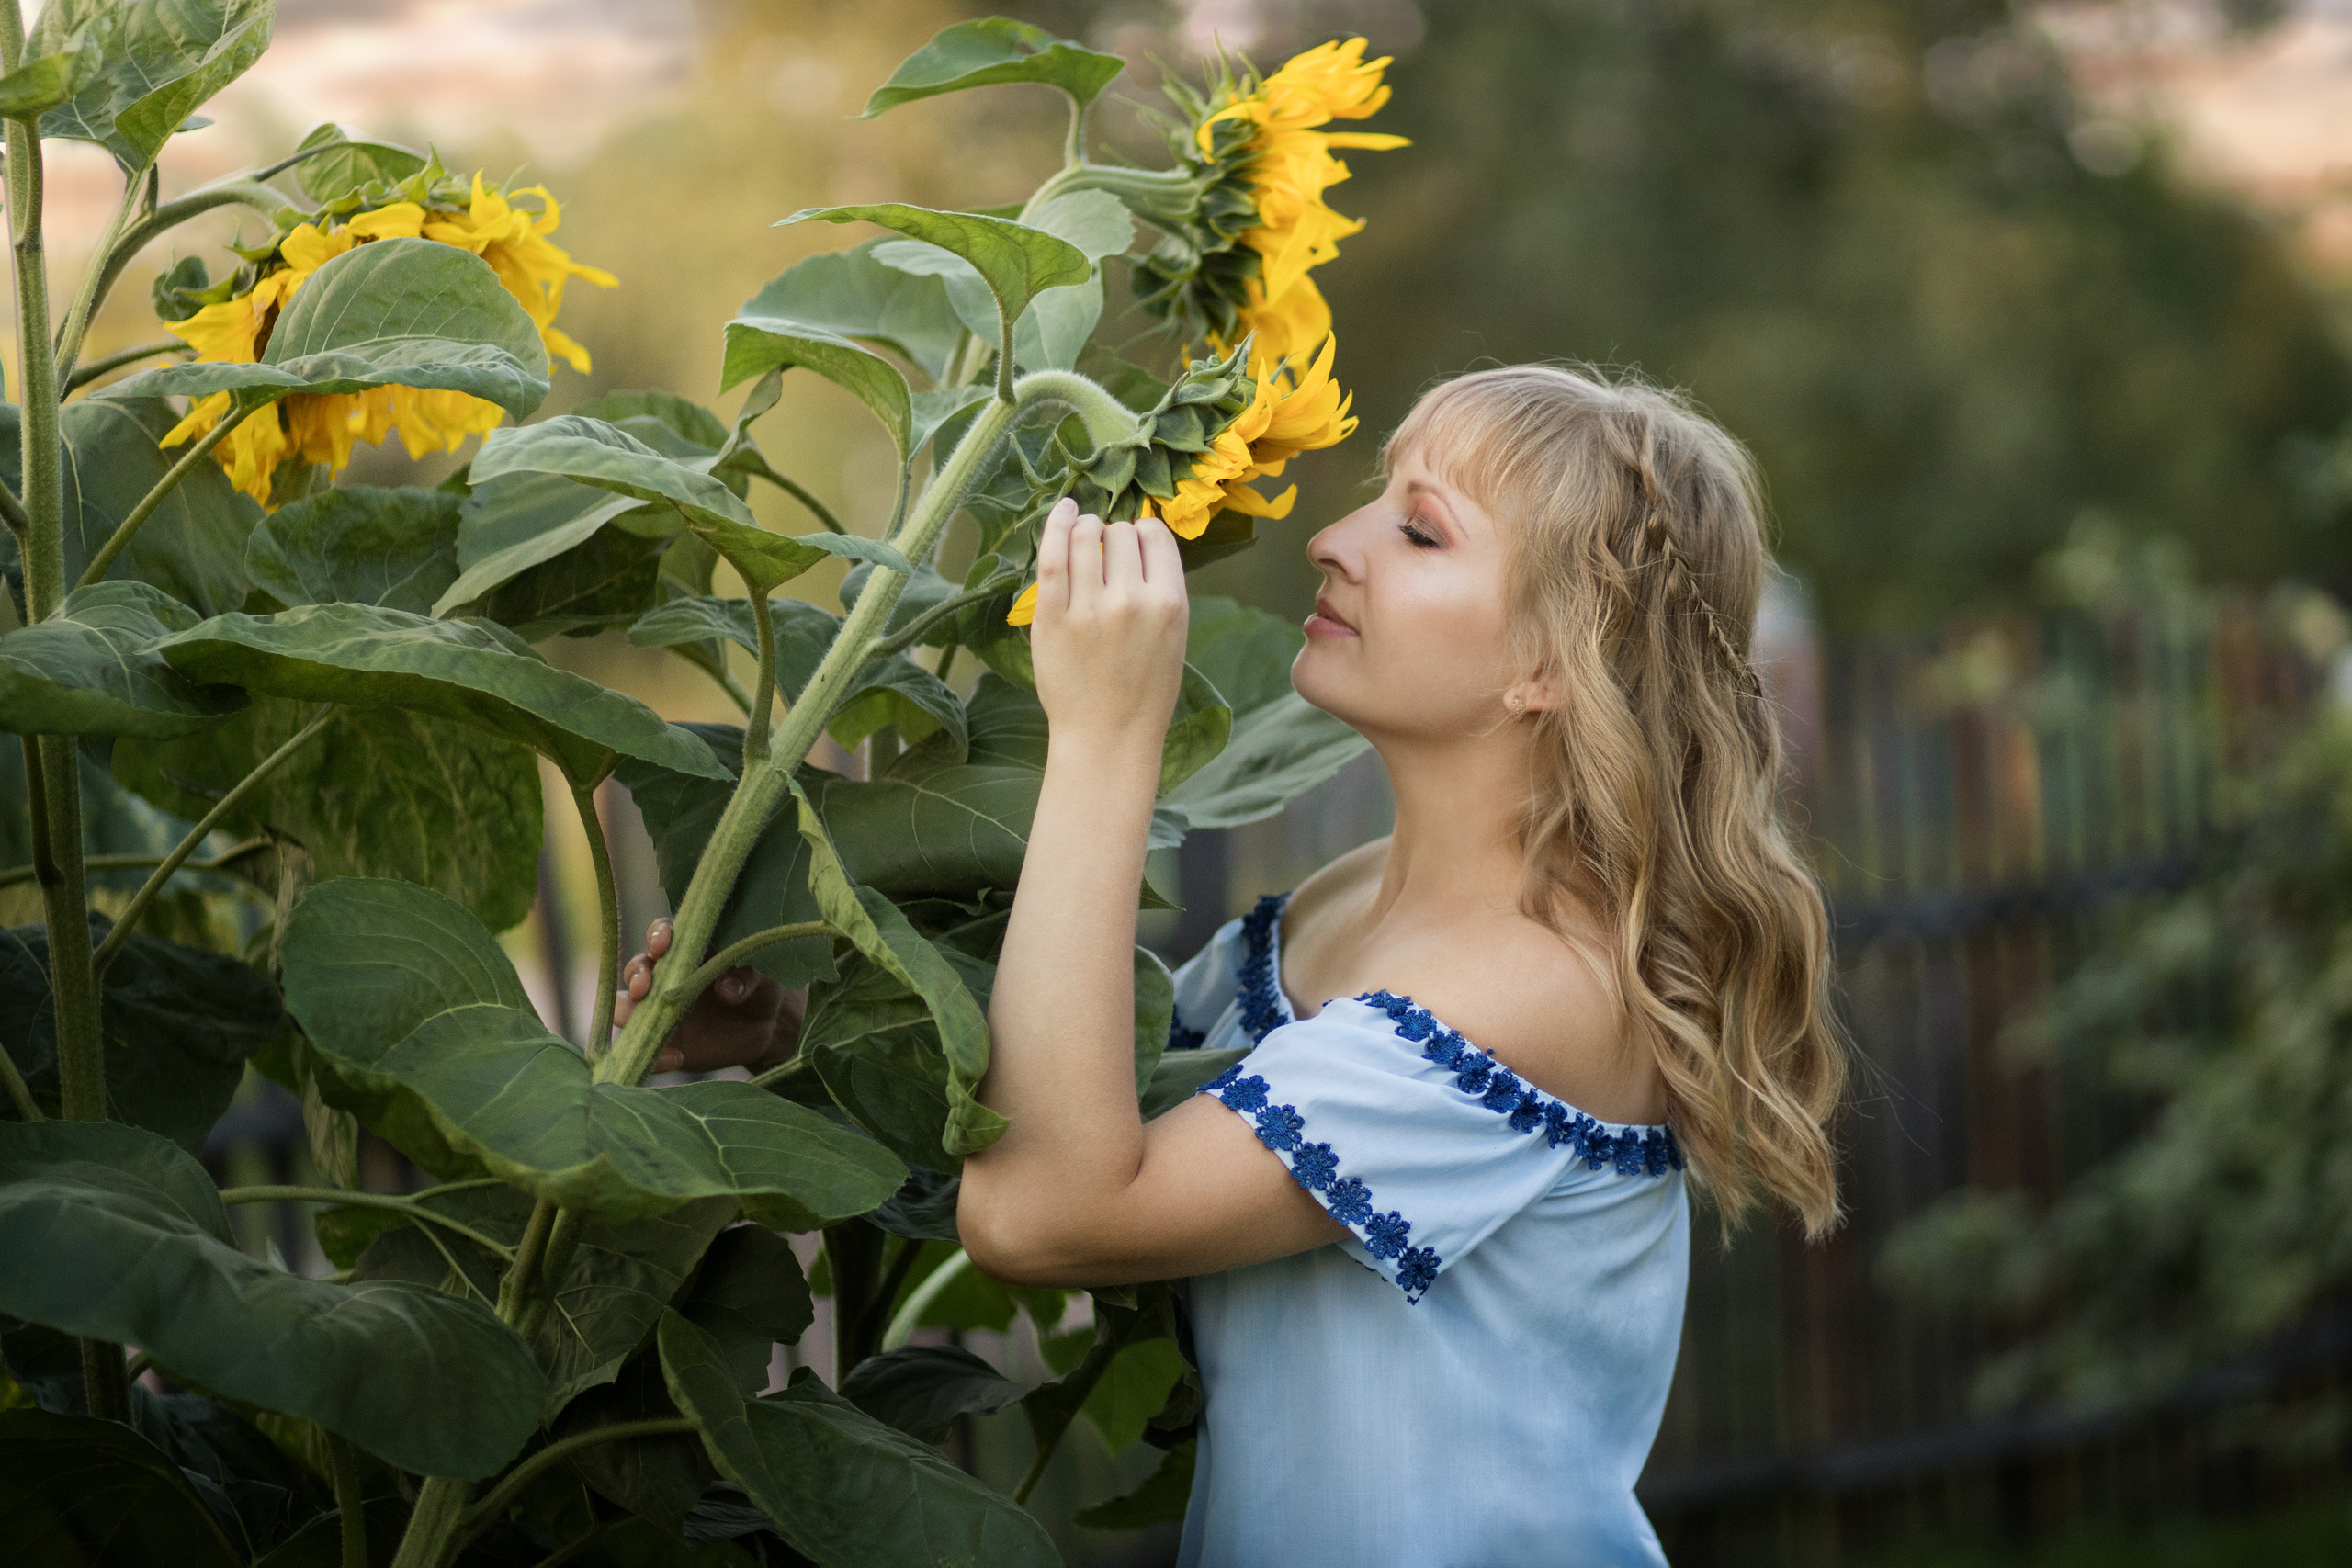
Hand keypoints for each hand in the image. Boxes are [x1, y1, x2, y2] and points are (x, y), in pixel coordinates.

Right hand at [614, 917, 805, 1074]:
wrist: (767, 1028)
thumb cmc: (762, 988)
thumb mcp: (764, 976)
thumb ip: (747, 976)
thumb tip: (726, 989)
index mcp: (689, 950)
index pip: (663, 934)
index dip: (658, 935)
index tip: (664, 945)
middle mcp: (665, 976)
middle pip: (636, 968)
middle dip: (636, 974)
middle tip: (644, 987)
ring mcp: (659, 1010)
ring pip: (626, 1007)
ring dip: (625, 1012)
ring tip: (641, 1022)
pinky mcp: (663, 1041)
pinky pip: (647, 1048)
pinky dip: (655, 1056)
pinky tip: (676, 1058)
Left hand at [1029, 497, 1188, 747]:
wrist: (1108, 736)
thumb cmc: (1144, 690)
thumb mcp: (1173, 636)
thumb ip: (1159, 589)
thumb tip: (1137, 537)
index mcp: (1169, 602)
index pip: (1155, 535)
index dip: (1142, 533)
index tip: (1133, 548)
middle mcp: (1131, 600)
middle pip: (1119, 533)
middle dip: (1113, 536)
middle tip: (1105, 558)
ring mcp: (1089, 608)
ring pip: (1085, 536)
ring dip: (1084, 529)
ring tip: (1082, 541)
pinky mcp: (1052, 617)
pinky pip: (1052, 556)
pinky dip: (1055, 524)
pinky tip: (1062, 510)